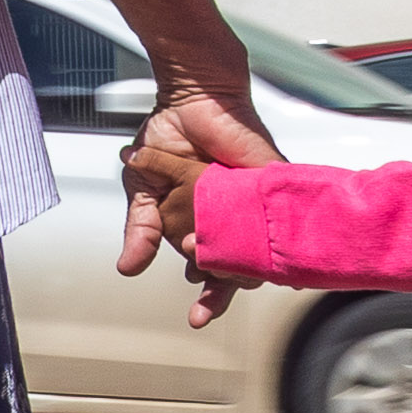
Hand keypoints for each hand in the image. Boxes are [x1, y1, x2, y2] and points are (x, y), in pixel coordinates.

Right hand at [114, 90, 282, 320]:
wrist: (191, 96)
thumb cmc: (171, 135)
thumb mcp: (145, 188)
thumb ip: (142, 228)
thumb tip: (126, 267)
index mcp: (204, 225)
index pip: (210, 271)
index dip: (207, 297)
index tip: (195, 317)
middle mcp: (233, 220)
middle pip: (238, 270)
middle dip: (223, 296)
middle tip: (204, 312)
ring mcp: (254, 205)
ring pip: (261, 251)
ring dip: (242, 269)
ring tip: (215, 271)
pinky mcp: (273, 181)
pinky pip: (284, 216)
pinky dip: (280, 239)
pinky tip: (279, 261)